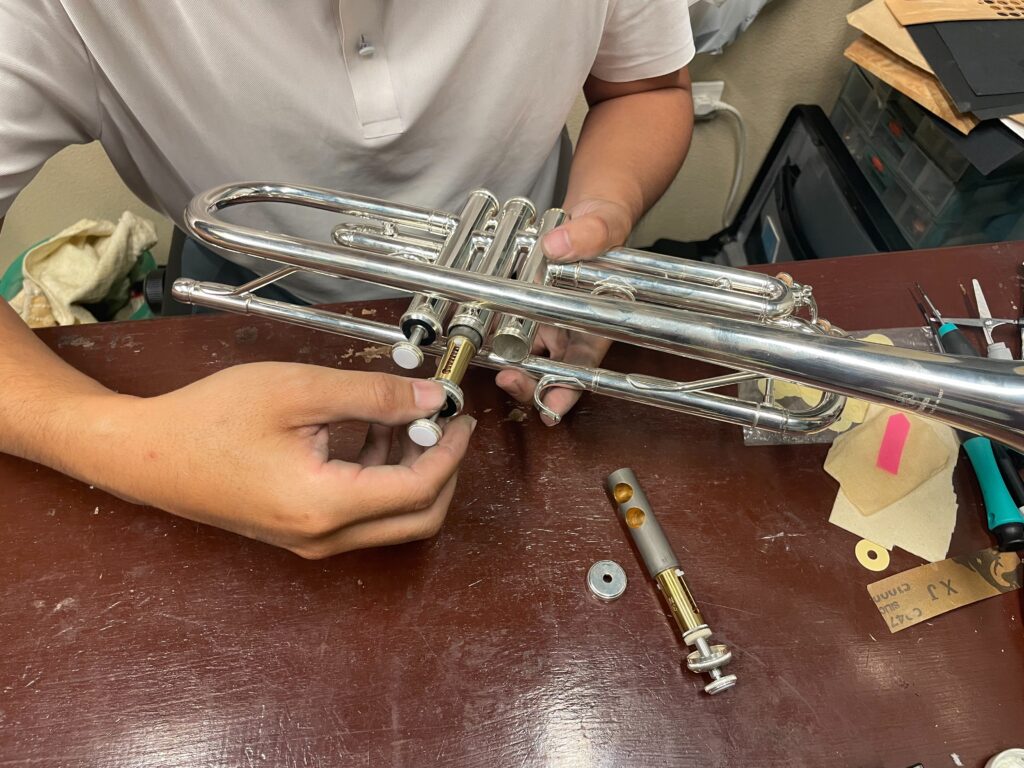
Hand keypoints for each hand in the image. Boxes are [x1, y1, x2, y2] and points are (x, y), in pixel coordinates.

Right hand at [77, 363, 475, 557]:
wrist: (148, 454)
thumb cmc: (212, 418)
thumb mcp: (300, 390)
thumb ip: (373, 395)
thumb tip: (431, 397)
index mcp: (326, 505)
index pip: (419, 489)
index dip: (450, 452)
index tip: (460, 416)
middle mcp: (323, 537)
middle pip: (417, 518)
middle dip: (443, 470)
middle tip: (445, 423)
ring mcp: (311, 542)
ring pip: (392, 520)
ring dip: (412, 473)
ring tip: (406, 418)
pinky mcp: (301, 533)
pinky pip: (362, 516)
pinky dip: (382, 479)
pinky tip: (374, 435)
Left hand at [495, 197, 631, 423]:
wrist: (584, 216)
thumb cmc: (604, 229)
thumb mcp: (605, 226)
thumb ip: (590, 235)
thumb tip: (558, 245)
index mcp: (594, 326)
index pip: (584, 369)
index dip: (568, 391)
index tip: (552, 408)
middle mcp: (565, 331)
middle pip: (545, 372)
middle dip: (526, 383)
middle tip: (508, 378)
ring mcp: (539, 321)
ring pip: (518, 353)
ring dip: (500, 357)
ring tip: (481, 351)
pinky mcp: (517, 306)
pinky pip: (499, 321)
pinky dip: (485, 324)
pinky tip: (468, 319)